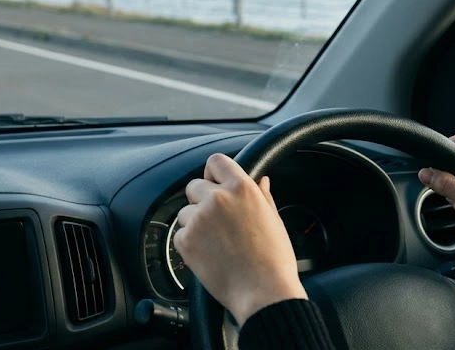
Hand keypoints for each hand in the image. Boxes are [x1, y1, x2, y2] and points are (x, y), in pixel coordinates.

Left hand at [172, 153, 305, 326]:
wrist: (263, 292)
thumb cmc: (274, 260)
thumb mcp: (274, 220)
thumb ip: (262, 196)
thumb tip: (261, 180)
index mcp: (242, 188)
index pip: (215, 161)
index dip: (213, 173)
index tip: (215, 183)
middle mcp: (218, 198)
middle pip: (194, 186)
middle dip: (201, 200)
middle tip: (217, 221)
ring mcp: (199, 219)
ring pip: (185, 212)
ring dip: (195, 223)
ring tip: (217, 243)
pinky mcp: (186, 240)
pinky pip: (180, 234)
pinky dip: (190, 243)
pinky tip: (209, 254)